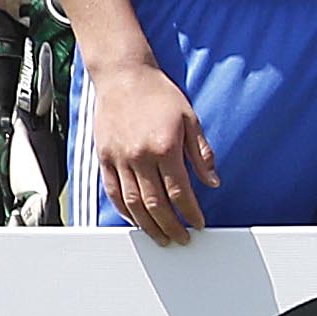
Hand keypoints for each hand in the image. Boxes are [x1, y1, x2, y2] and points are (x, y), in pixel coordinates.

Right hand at [85, 58, 214, 243]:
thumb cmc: (160, 95)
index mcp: (165, 147)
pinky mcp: (104, 157)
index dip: (190, 212)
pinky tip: (135, 220)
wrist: (124, 77)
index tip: (199, 224)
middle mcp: (140, 156)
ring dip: (146, 225)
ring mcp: (118, 158)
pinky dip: (124, 210)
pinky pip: (113, 192)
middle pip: (155, 204)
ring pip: (132, 203)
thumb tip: (212, 182)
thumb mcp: (191, 119)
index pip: (179, 191)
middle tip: (181, 239)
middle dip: (170, 226)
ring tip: (160, 237)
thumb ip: (201, 153)